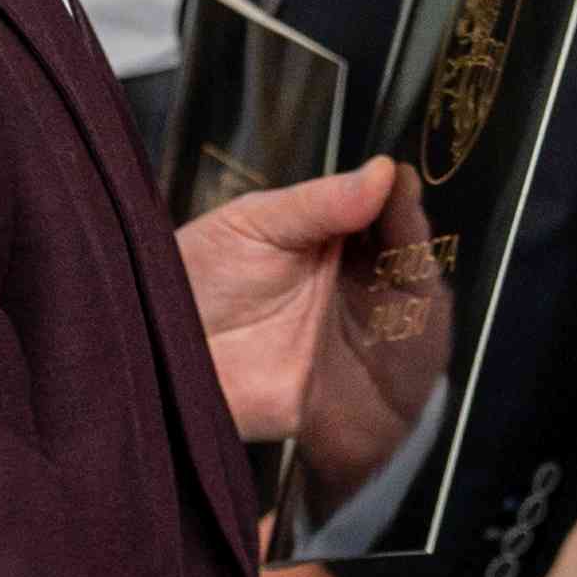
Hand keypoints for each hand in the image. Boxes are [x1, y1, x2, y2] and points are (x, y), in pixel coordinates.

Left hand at [176, 162, 401, 447]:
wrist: (152, 349)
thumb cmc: (197, 276)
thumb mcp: (255, 224)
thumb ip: (320, 203)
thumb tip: (380, 172)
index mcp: (337, 241)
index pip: (391, 220)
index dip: (402, 207)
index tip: (400, 187)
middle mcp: (355, 293)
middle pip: (412, 276)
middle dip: (418, 258)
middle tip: (404, 239)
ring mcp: (353, 349)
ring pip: (418, 331)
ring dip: (424, 314)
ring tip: (406, 291)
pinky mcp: (341, 404)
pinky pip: (395, 396)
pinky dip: (411, 375)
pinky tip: (404, 349)